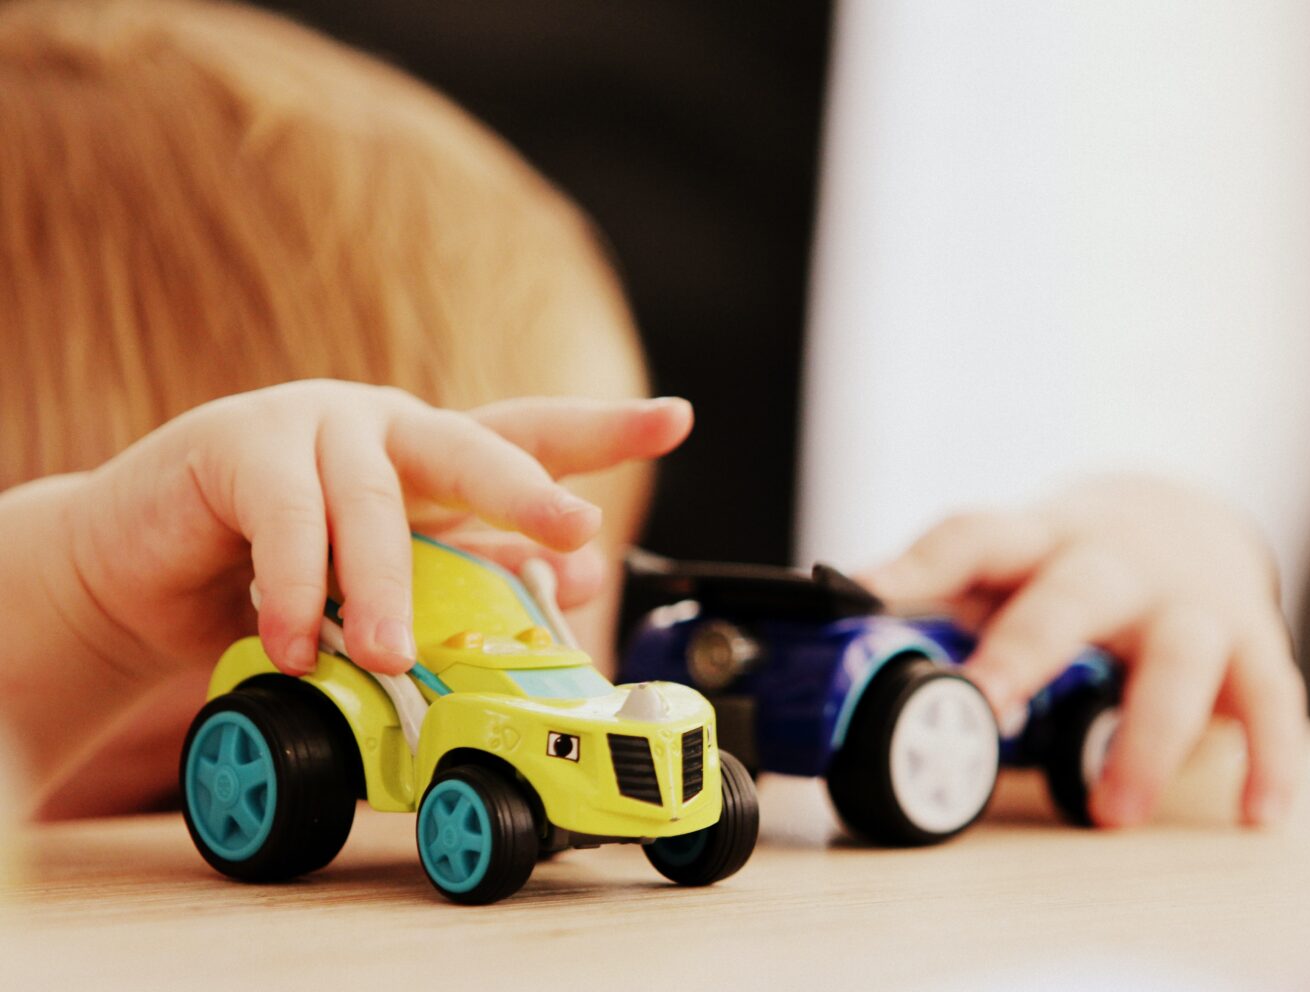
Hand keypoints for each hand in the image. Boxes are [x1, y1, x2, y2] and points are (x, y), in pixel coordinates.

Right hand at [65, 380, 691, 681]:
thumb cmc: (277, 580)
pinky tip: (297, 643)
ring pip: (376, 503)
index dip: (604, 428)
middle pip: (473, 445)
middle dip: (528, 488)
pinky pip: (287, 520)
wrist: (140, 574)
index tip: (678, 418)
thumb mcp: (384, 586)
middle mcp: (385, 428)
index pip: (529, 434)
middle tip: (573, 528)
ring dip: (389, 589)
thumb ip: (466, 574)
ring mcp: (312, 425)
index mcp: (431, 456)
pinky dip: (298, 590)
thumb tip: (572, 578)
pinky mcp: (237, 445)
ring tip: (394, 655)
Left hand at [859, 475, 1304, 828]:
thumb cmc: (1069, 563)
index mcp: (1036, 540)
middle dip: (1029, 648)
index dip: (917, 563)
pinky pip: (1271, 697)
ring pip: (1180, 654)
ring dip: (1146, 735)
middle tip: (987, 707)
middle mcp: (1114, 561)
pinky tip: (1254, 811)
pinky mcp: (1252, 640)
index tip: (862, 592)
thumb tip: (836, 660)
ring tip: (1112, 810)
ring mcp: (1188, 599)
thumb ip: (944, 610)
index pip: (973, 535)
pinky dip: (1268, 756)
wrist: (1183, 517)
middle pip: (1074, 591)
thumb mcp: (1008, 568)